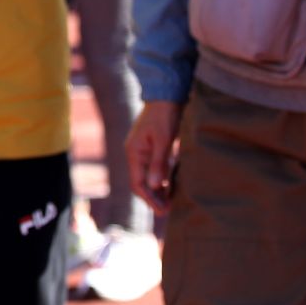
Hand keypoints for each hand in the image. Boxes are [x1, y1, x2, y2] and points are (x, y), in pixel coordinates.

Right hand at [125, 100, 182, 214]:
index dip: (149, 199)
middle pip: (141, 182)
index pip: (137, 184)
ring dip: (158, 190)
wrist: (166, 94)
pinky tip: (171, 185)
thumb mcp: (163, 140)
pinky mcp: (152, 147)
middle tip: (168, 210)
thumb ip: (158, 163)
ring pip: (148, 176)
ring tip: (171, 202)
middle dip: (153, 198)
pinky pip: (154, 168)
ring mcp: (143, 151)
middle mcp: (135, 154)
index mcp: (134, 153)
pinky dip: (161, 179)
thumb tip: (154, 186)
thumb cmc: (165, 115)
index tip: (163, 211)